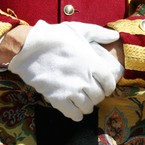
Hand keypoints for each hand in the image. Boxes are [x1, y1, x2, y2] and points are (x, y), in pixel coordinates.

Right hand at [7, 20, 121, 120]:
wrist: (30, 47)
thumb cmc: (55, 37)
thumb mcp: (79, 30)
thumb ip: (99, 33)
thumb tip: (115, 36)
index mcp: (94, 64)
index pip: (109, 84)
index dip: (107, 86)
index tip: (103, 86)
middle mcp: (86, 80)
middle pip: (98, 97)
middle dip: (96, 95)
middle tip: (90, 92)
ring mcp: (72, 91)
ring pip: (87, 107)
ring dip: (86, 105)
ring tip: (81, 100)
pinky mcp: (58, 99)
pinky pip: (73, 114)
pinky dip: (76, 114)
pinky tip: (74, 110)